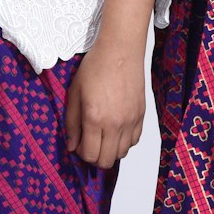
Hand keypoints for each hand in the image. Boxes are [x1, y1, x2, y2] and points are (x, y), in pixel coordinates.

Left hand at [64, 35, 146, 167]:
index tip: (77, 144)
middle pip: (107, 161)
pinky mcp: (141, 117)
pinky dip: (123, 141)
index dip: (81, 154)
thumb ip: (71, 123)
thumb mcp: (74, 93)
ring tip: (101, 135)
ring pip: (122, 154)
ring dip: (109, 150)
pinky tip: (115, 129)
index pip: (90, 155)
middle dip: (94, 157)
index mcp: (94, 118)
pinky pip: (134, 141)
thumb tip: (72, 146)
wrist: (120, 52)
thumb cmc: (94, 68)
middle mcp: (115, 124)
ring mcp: (130, 121)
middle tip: (88, 143)